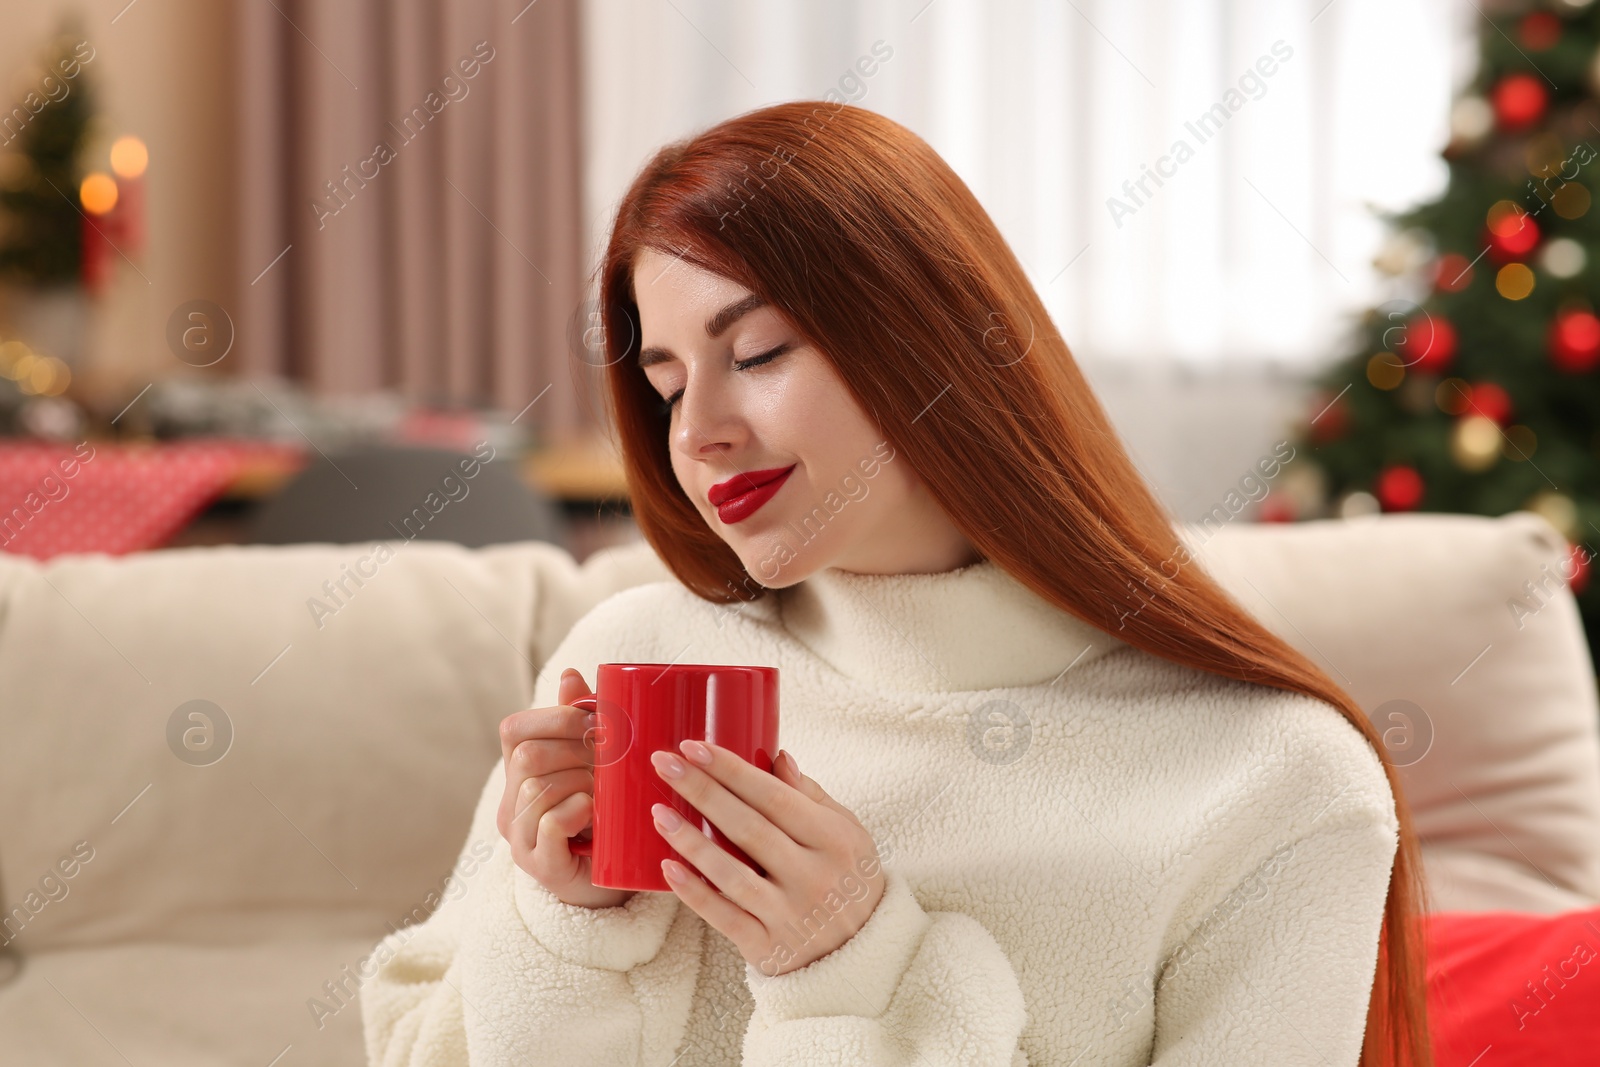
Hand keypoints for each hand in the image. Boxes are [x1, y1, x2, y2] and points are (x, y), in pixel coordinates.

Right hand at [496, 668, 634, 909]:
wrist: (617, 881)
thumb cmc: (607, 819)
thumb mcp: (597, 765)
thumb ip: (580, 722)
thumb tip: (571, 674)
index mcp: (520, 775)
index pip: (514, 729)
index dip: (554, 717)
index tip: (594, 722)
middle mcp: (511, 805)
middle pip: (528, 757)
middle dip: (576, 752)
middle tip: (610, 762)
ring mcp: (520, 837)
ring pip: (538, 789)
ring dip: (582, 784)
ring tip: (606, 794)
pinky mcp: (539, 865)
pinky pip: (549, 823)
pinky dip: (577, 811)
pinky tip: (595, 815)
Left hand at [649, 740, 885, 976]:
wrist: (865, 952)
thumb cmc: (848, 878)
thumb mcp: (848, 833)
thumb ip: (812, 796)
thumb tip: (778, 756)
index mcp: (835, 840)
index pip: (776, 797)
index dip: (733, 771)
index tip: (695, 747)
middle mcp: (813, 876)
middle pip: (748, 828)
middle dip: (703, 792)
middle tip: (664, 763)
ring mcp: (790, 914)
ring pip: (732, 874)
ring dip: (691, 842)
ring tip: (658, 812)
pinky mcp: (768, 947)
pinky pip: (724, 917)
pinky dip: (695, 893)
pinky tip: (668, 868)